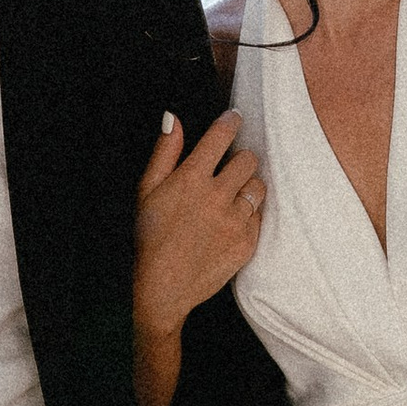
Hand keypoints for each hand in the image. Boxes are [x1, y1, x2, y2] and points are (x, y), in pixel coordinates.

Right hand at [135, 108, 266, 338]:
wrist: (163, 288)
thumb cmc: (150, 237)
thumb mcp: (147, 191)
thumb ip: (165, 152)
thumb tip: (173, 117)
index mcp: (191, 179)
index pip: (221, 136)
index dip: (230, 122)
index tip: (234, 118)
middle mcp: (217, 197)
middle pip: (248, 159)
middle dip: (240, 158)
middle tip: (229, 167)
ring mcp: (235, 221)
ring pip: (258, 186)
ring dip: (247, 186)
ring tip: (231, 197)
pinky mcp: (248, 242)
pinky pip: (259, 216)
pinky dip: (248, 214)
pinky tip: (230, 222)